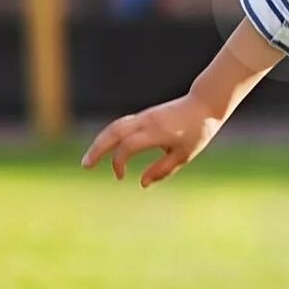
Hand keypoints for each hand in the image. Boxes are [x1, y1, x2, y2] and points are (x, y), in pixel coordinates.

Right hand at [81, 93, 226, 187]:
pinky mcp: (144, 115)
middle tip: (85, 165)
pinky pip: (121, 124)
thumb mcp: (184, 155)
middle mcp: (146, 121)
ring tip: (89, 159)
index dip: (119, 162)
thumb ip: (163, 169)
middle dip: (97, 149)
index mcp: (156, 132)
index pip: (128, 146)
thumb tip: (142, 184)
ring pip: (114, 126)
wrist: (204, 104)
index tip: (121, 177)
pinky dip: (109, 136)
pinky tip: (104, 149)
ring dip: (100, 142)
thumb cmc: (197, 131)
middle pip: (113, 132)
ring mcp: (143, 116)